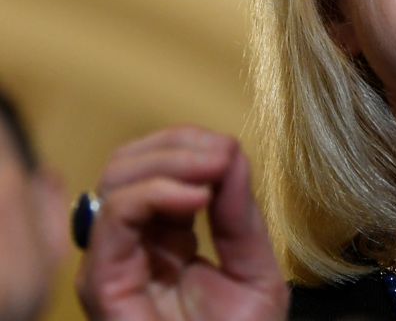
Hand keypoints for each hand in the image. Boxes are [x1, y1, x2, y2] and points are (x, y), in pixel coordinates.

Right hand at [76, 127, 288, 320]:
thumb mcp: (256, 269)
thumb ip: (241, 214)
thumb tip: (230, 153)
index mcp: (169, 235)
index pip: (159, 164)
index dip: (191, 144)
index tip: (229, 149)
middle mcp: (135, 245)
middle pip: (131, 162)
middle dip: (178, 144)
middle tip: (222, 154)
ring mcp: (115, 262)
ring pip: (117, 179)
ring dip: (169, 161)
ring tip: (212, 175)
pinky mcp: (105, 284)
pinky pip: (115, 218)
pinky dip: (154, 193)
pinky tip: (194, 198)